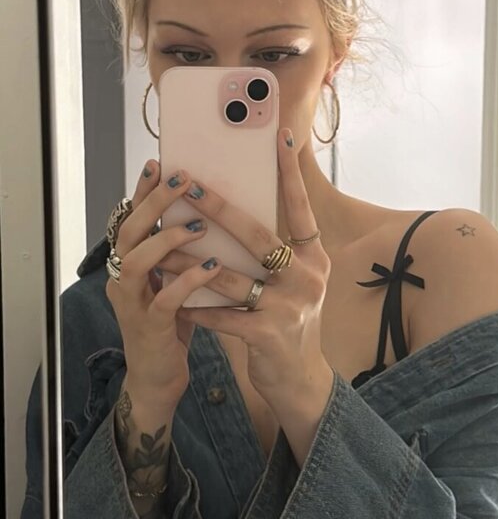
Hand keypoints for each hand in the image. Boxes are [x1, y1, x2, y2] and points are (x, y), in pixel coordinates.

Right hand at [105, 160, 216, 412]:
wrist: (157, 381)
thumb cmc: (170, 326)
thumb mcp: (171, 283)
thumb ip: (179, 254)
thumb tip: (208, 214)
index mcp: (129, 266)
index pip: (132, 219)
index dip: (143, 192)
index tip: (159, 163)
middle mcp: (124, 281)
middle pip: (129, 232)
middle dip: (155, 203)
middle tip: (181, 179)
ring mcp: (133, 305)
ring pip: (137, 262)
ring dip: (168, 239)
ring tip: (199, 224)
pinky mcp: (151, 329)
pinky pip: (165, 299)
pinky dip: (189, 280)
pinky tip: (214, 266)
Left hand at [176, 128, 332, 401]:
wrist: (299, 380)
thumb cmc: (288, 322)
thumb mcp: (294, 284)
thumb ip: (276, 252)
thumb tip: (237, 210)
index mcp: (314, 259)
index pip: (301, 208)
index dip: (290, 174)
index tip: (281, 138)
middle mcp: (307, 278)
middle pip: (258, 236)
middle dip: (222, 209)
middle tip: (190, 187)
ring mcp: (289, 306)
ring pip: (229, 275)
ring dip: (190, 262)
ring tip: (161, 248)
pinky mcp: (268, 334)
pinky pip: (221, 314)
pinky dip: (196, 307)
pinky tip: (172, 300)